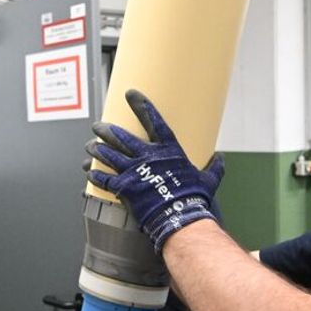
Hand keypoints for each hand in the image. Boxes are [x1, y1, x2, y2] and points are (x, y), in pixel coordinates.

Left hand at [85, 89, 224, 253]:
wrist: (180, 216)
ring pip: (108, 154)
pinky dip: (95, 174)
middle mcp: (147, 156)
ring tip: (90, 145)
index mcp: (168, 150)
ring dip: (97, 148)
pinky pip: (104, 178)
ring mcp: (133, 170)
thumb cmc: (193, 198)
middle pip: (121, 137)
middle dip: (106, 129)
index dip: (141, 106)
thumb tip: (221, 159)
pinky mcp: (124, 187)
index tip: (130, 94)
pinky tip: (89, 170)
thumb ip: (213, 167)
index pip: (153, 120)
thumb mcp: (209, 179)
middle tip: (98, 126)